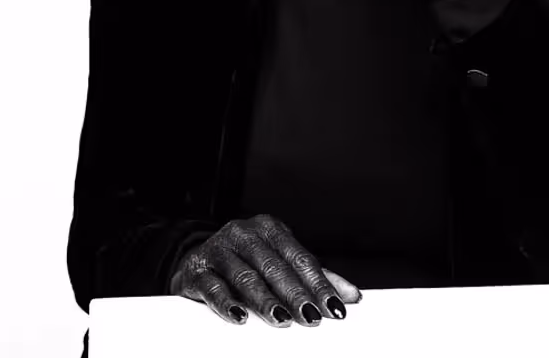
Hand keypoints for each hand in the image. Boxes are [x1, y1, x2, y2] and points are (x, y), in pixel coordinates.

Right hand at [168, 213, 361, 326]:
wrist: (196, 260)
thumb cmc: (246, 262)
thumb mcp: (281, 263)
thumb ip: (314, 278)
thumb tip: (351, 295)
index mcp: (270, 229)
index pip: (299, 258)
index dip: (318, 284)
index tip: (334, 308)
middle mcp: (244, 234)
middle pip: (274, 266)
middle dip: (295, 294)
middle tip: (311, 317)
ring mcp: (219, 250)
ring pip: (245, 275)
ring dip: (264, 300)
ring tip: (281, 319)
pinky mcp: (197, 269)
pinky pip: (213, 286)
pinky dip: (227, 303)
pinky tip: (240, 318)